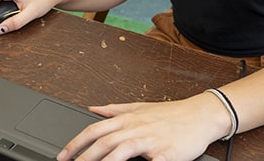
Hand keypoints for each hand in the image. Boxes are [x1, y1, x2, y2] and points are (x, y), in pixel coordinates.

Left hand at [57, 95, 227, 160]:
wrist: (201, 115)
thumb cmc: (171, 114)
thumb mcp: (140, 107)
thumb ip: (114, 109)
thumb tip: (92, 108)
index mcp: (127, 118)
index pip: (95, 131)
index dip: (76, 143)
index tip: (63, 155)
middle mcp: (136, 127)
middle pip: (103, 143)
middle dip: (84, 157)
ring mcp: (150, 140)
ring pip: (121, 151)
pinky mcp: (166, 153)